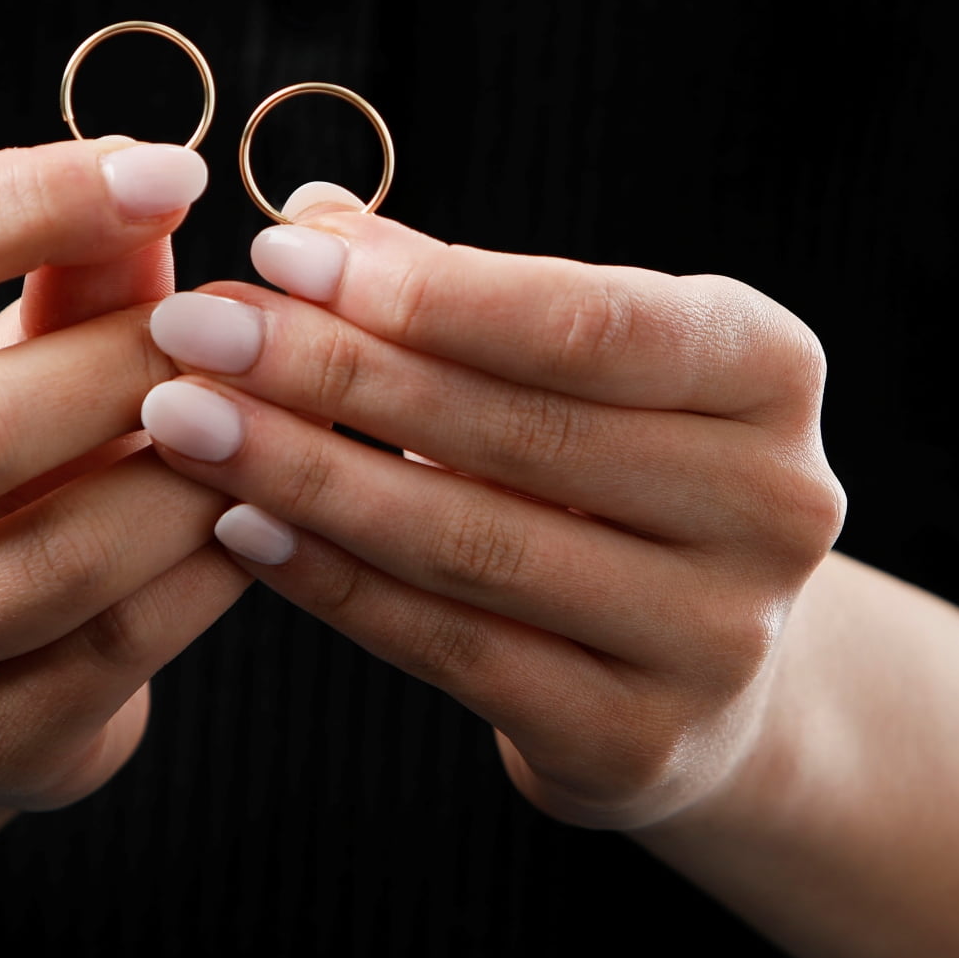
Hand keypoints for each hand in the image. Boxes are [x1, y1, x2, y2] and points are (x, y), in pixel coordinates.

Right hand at [0, 137, 248, 812]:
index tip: (176, 167)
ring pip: (61, 555)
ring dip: (195, 476)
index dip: (27, 200)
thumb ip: (73, 274)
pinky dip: (212, 570)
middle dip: (134, 363)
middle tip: (248, 324)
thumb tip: (155, 184)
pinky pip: (121, 647)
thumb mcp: (8, 351)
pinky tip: (267, 516)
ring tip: (278, 418)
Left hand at [133, 192, 846, 831]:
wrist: (705, 676)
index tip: (280, 252)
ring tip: (183, 421)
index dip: (428, 290)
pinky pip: (452, 650)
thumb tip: (313, 213)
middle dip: (333, 373)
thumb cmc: (617, 470)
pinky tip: (238, 529)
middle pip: (518, 430)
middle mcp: (775, 505)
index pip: (588, 322)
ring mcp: (717, 639)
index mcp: (773, 373)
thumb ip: (457, 290)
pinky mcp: (636, 743)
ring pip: (472, 545)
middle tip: (193, 331)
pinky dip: (333, 585)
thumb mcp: (576, 363)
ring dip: (306, 476)